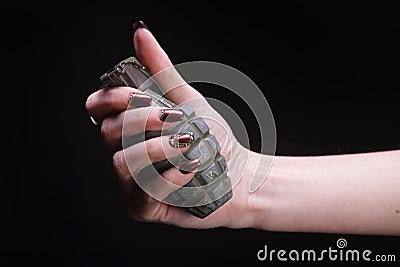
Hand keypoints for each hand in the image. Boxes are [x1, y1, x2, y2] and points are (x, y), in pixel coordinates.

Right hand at [85, 24, 259, 228]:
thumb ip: (160, 69)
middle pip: (109, 133)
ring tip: (188, 145)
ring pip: (122, 162)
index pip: (97, 109)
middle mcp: (124, 154)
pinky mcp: (144, 207)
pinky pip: (144, 192)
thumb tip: (140, 34)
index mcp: (129, 128)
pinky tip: (190, 171)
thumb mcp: (186, 98)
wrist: (239, 173)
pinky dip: (173, 177)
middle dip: (144, 120)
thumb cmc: (213, 138)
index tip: (140, 94)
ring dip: (160, 148)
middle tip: (175, 118)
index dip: (111, 98)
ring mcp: (131, 183)